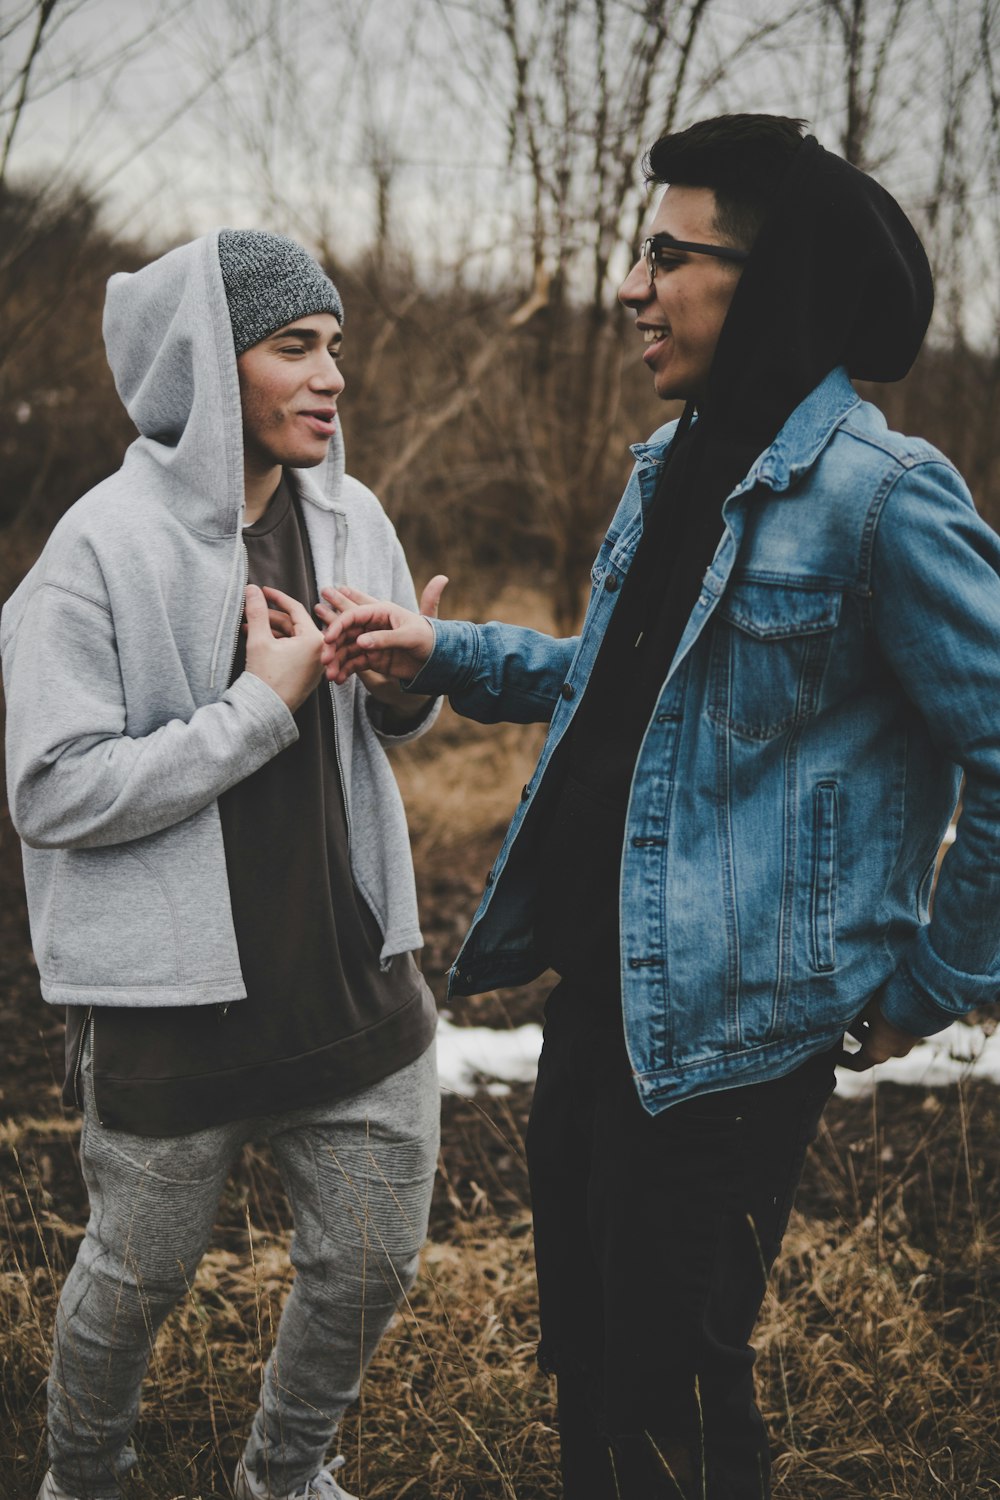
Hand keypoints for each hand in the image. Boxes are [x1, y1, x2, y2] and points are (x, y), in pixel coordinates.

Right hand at [244, 584, 323, 711]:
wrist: (265, 712)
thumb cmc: (265, 677)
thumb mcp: (258, 640)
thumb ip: (256, 612)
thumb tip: (251, 589)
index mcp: (315, 640)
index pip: (295, 609)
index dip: (276, 597)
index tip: (262, 590)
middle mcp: (321, 651)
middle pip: (293, 624)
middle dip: (269, 616)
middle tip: (250, 609)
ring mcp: (315, 663)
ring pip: (291, 638)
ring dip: (270, 630)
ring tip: (247, 625)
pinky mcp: (308, 673)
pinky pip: (293, 651)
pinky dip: (277, 643)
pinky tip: (257, 639)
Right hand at [317, 575, 447, 686]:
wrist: (439, 660)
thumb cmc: (429, 640)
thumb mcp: (410, 637)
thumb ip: (385, 639)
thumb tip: (360, 642)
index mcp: (382, 612)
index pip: (354, 615)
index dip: (339, 626)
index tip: (329, 640)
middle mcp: (372, 626)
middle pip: (345, 633)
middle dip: (332, 646)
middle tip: (324, 659)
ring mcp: (371, 642)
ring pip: (346, 650)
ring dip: (336, 662)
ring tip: (330, 676)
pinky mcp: (372, 658)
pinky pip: (354, 664)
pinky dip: (345, 671)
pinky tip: (338, 679)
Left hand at [838, 996, 919, 1071]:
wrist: (928, 991)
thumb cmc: (888, 1003)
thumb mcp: (862, 1008)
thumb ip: (848, 1016)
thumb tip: (833, 1018)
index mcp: (878, 1053)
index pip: (857, 1063)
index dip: (843, 1059)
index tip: (833, 1052)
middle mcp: (895, 1051)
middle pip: (868, 1045)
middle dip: (855, 1032)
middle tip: (842, 1017)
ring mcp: (908, 1040)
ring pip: (882, 1033)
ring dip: (869, 1023)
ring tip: (858, 1004)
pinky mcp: (917, 1027)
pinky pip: (894, 1026)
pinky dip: (882, 1017)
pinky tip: (875, 1000)